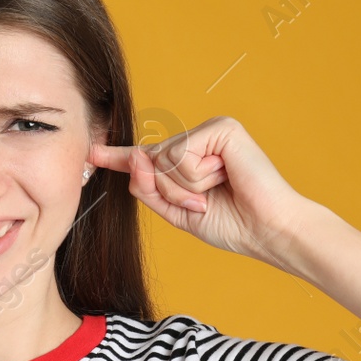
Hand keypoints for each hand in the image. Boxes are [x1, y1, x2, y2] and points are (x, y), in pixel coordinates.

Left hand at [88, 116, 314, 264]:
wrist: (268, 232)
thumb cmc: (232, 224)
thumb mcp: (178, 212)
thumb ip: (149, 189)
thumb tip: (135, 157)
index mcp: (188, 162)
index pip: (147, 158)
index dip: (118, 157)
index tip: (93, 153)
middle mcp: (198, 141)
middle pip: (149, 164)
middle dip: (169, 194)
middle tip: (204, 203)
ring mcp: (210, 132)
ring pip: (162, 161)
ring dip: (183, 189)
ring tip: (215, 192)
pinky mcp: (222, 128)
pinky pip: (181, 155)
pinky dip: (196, 177)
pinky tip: (224, 178)